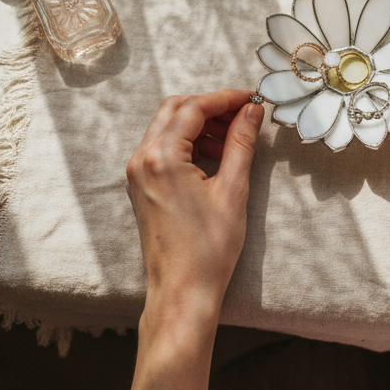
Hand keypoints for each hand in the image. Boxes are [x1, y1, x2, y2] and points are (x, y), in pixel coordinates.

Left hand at [122, 90, 262, 389]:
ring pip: (167, 127)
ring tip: (233, 138)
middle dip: (211, 106)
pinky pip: (162, 148)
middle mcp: (142, 159)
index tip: (252, 100)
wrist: (182, 291)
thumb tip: (252, 112)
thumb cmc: (208, 248)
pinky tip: (214, 156)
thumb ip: (241, 143)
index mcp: (162, 157)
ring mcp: (137, 173)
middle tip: (244, 114)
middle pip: (175, 110)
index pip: (194, 108)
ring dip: (199, 124)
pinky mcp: (140, 186)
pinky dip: (187, 142)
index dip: (226, 98)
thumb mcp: (232, 190)